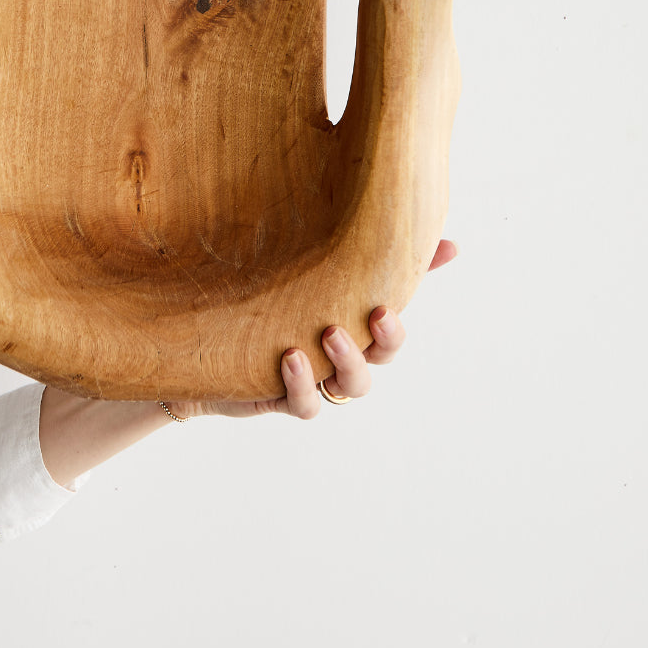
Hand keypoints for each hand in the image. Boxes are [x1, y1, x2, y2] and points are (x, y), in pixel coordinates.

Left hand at [165, 240, 457, 418]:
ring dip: (347, 363)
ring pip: (348, 389)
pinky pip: (305, 404)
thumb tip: (436, 243)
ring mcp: (313, 379)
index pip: (389, 336)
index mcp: (351, 328)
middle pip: (378, 362)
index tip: (383, 307)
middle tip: (370, 315)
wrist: (211, 330)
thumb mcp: (311, 268)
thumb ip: (361, 250)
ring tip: (328, 333)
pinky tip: (291, 357)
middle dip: (381, 343)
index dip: (394, 329)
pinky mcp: (281, 396)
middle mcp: (336, 358)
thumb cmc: (272, 296)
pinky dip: (303, 385)